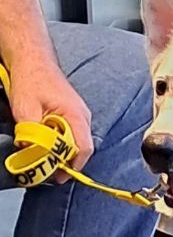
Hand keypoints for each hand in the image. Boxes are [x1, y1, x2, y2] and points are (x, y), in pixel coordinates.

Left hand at [8, 59, 93, 180]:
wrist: (31, 60)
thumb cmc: (31, 79)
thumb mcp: (25, 110)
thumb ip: (32, 135)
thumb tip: (35, 156)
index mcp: (76, 115)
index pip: (83, 149)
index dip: (71, 167)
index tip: (55, 177)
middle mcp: (83, 117)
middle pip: (80, 150)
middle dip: (64, 163)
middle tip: (46, 170)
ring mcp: (79, 116)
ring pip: (75, 144)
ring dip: (60, 153)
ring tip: (43, 157)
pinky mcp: (72, 116)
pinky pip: (70, 137)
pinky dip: (58, 144)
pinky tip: (45, 143)